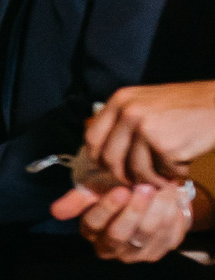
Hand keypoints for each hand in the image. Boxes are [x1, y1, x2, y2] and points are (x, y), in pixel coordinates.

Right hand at [50, 182, 197, 262]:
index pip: (93, 224)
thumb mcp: (94, 187)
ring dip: (156, 208)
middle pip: (119, 234)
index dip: (107, 208)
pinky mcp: (156, 253)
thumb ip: (78, 198)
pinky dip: (171, 215)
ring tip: (163, 188)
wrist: (147, 195)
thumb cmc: (115, 188)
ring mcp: (133, 254)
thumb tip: (55, 212)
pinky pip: (167, 235)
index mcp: (90, 231)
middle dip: (134, 210)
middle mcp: (109, 248)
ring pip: (145, 233)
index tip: (122, 190)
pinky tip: (171, 199)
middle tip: (146, 188)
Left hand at [85, 82, 214, 186]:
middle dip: (124, 175)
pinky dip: (173, 174)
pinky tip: (183, 165)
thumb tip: (100, 150)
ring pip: (136, 170)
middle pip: (110, 159)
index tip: (110, 168)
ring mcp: (145, 129)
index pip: (92, 138)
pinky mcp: (165, 145)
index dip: (99, 158)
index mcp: (120, 100)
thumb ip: (123, 121)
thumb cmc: (187, 106)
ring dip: (152, 179)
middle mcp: (128, 112)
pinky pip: (162, 172)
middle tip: (139, 179)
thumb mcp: (146, 101)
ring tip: (167, 174)